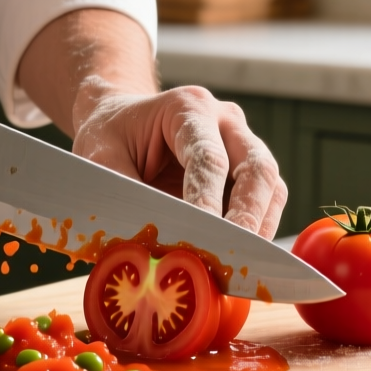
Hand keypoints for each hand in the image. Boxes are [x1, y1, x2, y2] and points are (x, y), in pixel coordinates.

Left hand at [71, 84, 287, 236]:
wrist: (121, 118)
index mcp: (189, 107)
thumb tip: (150, 243)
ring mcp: (242, 144)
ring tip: (241, 263)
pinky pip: (267, 200)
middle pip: (257, 168)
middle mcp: (225, 121)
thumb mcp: (100, 156)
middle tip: (235, 256)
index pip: (210, 159)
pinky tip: (238, 255)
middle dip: (249, 217)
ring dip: (261, 227)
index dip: (209, 203)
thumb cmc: (111, 134)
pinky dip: (258, 230)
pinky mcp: (247, 170)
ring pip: (271, 186)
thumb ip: (125, 195)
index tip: (204, 240)